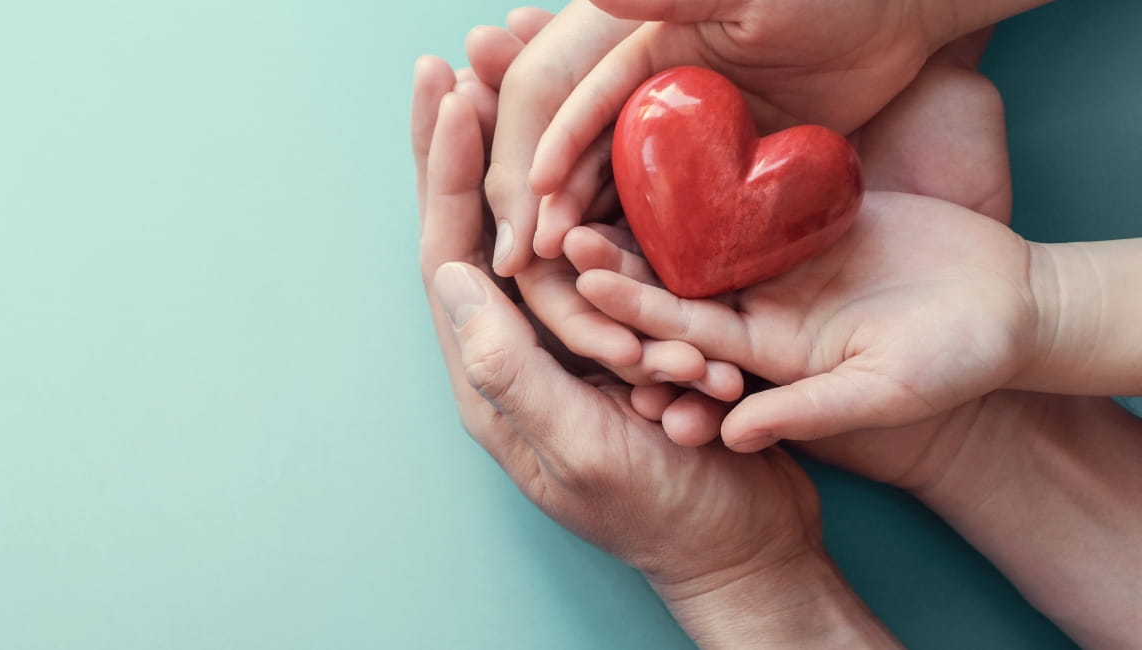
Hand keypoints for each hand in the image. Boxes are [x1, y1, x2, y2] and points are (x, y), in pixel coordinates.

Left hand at [414, 45, 900, 648]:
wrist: (742, 551)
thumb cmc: (666, 517)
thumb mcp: (584, 452)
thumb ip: (513, 375)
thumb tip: (450, 282)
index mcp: (493, 376)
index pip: (450, 253)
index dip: (447, 170)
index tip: (450, 89)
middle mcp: (516, 349)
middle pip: (477, 224)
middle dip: (467, 141)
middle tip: (465, 56)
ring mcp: (565, 337)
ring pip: (531, 223)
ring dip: (519, 151)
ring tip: (512, 76)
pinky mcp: (616, 332)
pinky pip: (589, 246)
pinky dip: (583, 188)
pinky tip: (585, 135)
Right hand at [486, 0, 1040, 276]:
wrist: (903, 13)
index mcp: (640, 55)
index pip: (576, 105)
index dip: (550, 150)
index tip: (530, 196)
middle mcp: (654, 108)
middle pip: (588, 168)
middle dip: (560, 213)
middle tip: (537, 263)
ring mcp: (692, 153)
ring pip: (630, 210)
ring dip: (606, 253)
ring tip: (590, 290)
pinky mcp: (732, 188)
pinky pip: (688, 234)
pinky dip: (666, 269)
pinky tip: (654, 309)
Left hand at [547, 31, 1013, 457]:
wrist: (1007, 311)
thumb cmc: (956, 363)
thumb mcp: (882, 392)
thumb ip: (808, 410)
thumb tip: (735, 436)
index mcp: (760, 355)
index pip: (682, 333)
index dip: (633, 308)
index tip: (584, 283)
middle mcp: (753, 309)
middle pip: (674, 281)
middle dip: (620, 261)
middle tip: (563, 230)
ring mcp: (773, 262)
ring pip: (698, 234)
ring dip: (649, 214)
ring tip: (595, 180)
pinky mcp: (798, 219)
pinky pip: (744, 193)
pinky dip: (707, 175)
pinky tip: (665, 146)